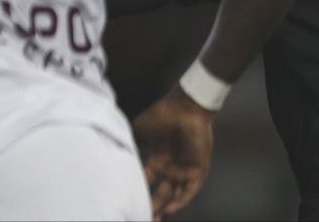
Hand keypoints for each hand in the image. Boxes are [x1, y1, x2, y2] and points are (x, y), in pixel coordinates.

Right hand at [132, 88, 214, 219]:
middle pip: (161, 192)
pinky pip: (189, 191)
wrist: (184, 107)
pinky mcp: (198, 171)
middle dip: (153, 205)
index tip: (130, 201)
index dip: (140, 190)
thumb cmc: (161, 115)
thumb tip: (119, 156)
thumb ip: (132, 144)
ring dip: (166, 208)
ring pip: (175, 195)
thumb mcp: (140, 129)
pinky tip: (170, 210)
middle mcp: (170, 167)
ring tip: (155, 218)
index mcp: (157, 158)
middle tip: (144, 216)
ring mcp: (184, 169)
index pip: (148, 180)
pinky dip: (180, 201)